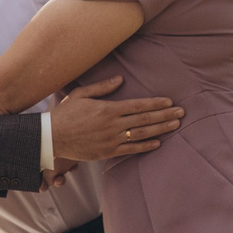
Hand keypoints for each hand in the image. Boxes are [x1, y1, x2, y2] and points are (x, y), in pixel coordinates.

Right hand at [49, 78, 183, 165]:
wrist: (50, 138)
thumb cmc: (64, 114)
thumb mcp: (81, 95)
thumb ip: (102, 87)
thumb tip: (120, 79)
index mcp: (107, 109)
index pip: (138, 106)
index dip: (156, 104)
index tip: (170, 102)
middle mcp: (112, 125)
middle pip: (144, 120)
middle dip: (165, 115)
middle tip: (181, 113)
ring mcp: (110, 140)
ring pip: (141, 135)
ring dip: (161, 129)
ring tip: (175, 125)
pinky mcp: (107, 152)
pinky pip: (130, 149)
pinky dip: (145, 146)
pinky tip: (158, 142)